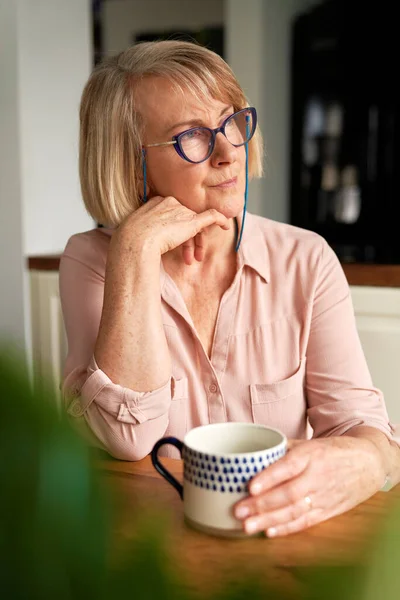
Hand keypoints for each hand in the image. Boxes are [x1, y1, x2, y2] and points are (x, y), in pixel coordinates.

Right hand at [116, 196, 229, 264]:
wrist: (136, 240)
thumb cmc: (131, 239)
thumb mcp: (136, 229)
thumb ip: (145, 229)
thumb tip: (143, 240)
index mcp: (158, 202)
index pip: (173, 214)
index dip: (177, 231)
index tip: (174, 244)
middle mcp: (172, 203)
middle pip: (186, 220)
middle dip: (188, 240)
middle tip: (188, 256)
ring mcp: (182, 211)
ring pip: (196, 225)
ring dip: (196, 243)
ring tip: (194, 258)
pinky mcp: (192, 221)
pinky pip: (212, 216)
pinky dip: (220, 220)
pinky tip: (226, 226)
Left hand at [234, 436, 385, 536]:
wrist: (368, 462)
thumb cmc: (331, 451)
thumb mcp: (309, 442)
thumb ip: (282, 449)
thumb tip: (252, 457)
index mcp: (311, 455)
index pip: (288, 466)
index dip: (269, 478)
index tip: (250, 487)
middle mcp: (317, 476)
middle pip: (288, 493)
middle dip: (262, 505)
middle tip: (239, 511)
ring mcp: (324, 496)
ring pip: (295, 511)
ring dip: (270, 520)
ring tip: (248, 527)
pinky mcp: (328, 511)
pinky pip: (305, 522)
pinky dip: (287, 528)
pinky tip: (269, 532)